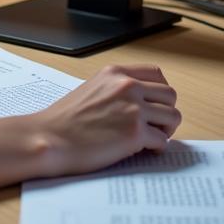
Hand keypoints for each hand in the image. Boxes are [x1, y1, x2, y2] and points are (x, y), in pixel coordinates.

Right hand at [31, 64, 180, 177]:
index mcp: (116, 73)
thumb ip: (116, 88)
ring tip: (149, 139)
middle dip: (165, 112)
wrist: (50, 137)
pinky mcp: (134, 133)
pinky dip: (157, 148)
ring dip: (165, 130)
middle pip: (170, 95)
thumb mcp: (92, 88)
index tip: (153, 106)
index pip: (157, 74)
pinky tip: (141, 150)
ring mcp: (133, 108)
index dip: (159, 92)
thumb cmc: (66, 119)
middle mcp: (127, 86)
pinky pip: (163, 141)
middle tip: (153, 126)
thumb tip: (142, 100)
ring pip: (173, 117)